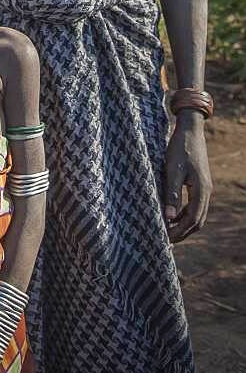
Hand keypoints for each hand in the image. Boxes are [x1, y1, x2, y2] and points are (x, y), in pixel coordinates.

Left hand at [165, 114, 212, 242]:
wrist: (190, 130)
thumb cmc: (179, 148)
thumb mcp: (172, 170)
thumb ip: (172, 194)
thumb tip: (168, 217)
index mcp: (201, 190)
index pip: (193, 219)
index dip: (180, 231)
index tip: (166, 239)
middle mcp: (206, 192)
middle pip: (197, 220)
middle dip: (183, 232)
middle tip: (168, 242)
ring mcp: (204, 188)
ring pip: (197, 214)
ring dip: (184, 224)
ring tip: (169, 231)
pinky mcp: (199, 183)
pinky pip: (194, 205)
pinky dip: (184, 214)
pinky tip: (173, 215)